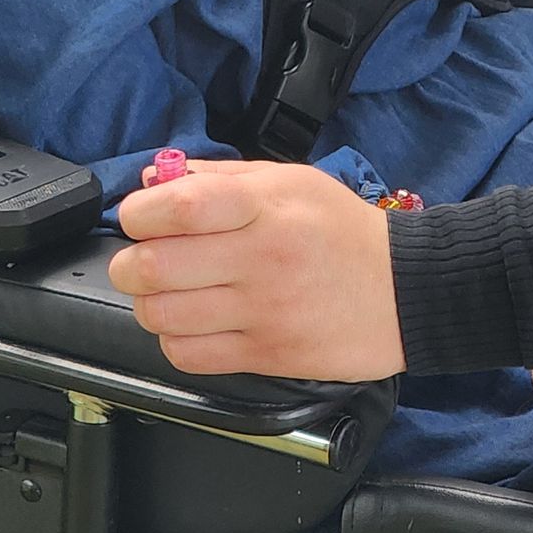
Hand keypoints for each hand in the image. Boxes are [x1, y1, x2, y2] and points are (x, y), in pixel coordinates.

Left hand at [111, 162, 407, 377]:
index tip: (138, 217)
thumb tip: (154, 179)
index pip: (177, 207)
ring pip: (162, 316)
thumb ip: (217, 176)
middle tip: (139, 259)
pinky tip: (192, 322)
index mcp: (265, 207)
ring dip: (149, 303)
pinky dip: (175, 339)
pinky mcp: (266, 356)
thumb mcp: (289, 181)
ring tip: (167, 292)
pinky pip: (189, 356)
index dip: (139, 212)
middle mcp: (261, 259)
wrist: (403, 291)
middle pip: (154, 267)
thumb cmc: (342, 231)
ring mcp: (263, 312)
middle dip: (129, 263)